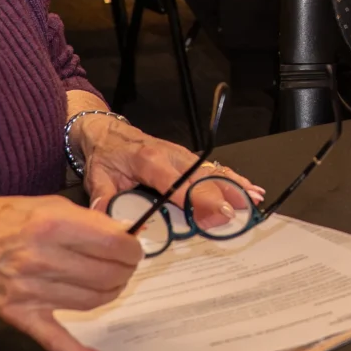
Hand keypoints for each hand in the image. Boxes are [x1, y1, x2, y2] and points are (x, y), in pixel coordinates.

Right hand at [0, 195, 144, 350]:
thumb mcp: (44, 203)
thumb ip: (83, 218)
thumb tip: (119, 233)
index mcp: (50, 226)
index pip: (113, 245)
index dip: (131, 248)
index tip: (131, 248)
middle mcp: (41, 259)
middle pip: (107, 275)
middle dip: (125, 270)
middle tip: (123, 266)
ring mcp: (31, 292)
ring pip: (93, 302)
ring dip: (111, 294)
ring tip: (110, 283)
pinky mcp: (21, 315)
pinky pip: (55, 340)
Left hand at [77, 110, 259, 228]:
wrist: (106, 133)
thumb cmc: (106, 156)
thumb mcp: (98, 177)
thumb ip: (103, 197)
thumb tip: (107, 217)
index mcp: (149, 161)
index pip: (177, 183)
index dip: (197, 198)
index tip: (214, 211)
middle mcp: (171, 156)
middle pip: (201, 177)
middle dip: (223, 194)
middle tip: (239, 211)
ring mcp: (182, 156)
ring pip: (211, 171)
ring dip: (233, 184)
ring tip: (253, 198)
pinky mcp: (187, 158)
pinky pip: (212, 168)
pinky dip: (231, 177)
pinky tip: (247, 187)